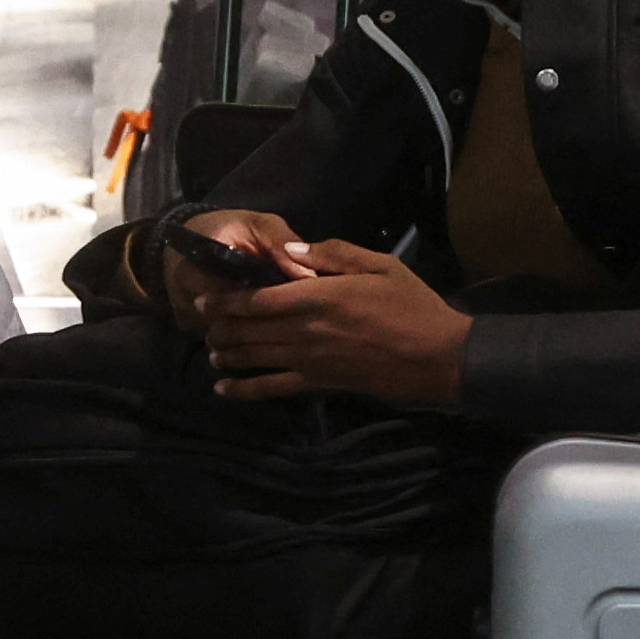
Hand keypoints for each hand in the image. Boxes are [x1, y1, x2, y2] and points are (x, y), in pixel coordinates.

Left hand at [186, 229, 470, 407]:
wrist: (438, 357)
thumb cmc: (413, 306)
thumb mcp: (381, 265)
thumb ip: (334, 254)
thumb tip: (290, 249)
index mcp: (318, 295)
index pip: (258, 298)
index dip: (225, 300)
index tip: (203, 298)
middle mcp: (305, 329)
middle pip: (248, 329)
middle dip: (219, 326)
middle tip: (201, 324)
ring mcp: (309, 359)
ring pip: (254, 356)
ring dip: (227, 353)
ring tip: (211, 350)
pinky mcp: (319, 384)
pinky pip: (273, 388)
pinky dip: (245, 389)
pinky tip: (224, 389)